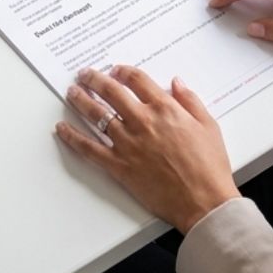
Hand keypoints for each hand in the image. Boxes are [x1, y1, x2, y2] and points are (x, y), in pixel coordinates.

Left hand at [55, 65, 238, 233]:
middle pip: (111, 92)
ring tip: (72, 92)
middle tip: (85, 75)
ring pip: (97, 115)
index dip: (123, 71)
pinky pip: (89, 148)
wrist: (203, 202)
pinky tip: (62, 129)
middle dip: (95, 80)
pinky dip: (73, 137)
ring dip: (81, 100)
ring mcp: (128, 143)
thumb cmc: (209, 167)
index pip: (137, 80)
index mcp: (165, 109)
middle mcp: (142, 121)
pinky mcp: (119, 166)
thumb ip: (190, 101)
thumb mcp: (208, 126)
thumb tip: (177, 83)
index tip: (115, 70)